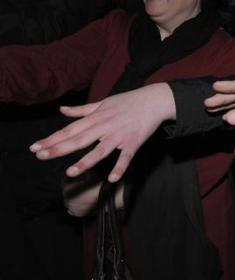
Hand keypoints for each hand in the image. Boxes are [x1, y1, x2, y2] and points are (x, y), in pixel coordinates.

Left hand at [29, 83, 175, 181]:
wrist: (154, 101)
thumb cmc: (127, 102)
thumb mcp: (102, 103)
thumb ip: (81, 110)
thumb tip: (62, 110)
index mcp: (96, 118)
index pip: (69, 130)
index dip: (52, 138)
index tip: (35, 147)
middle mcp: (105, 127)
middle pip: (79, 140)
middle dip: (59, 148)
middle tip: (41, 156)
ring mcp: (119, 136)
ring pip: (100, 151)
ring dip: (86, 162)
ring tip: (71, 172)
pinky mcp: (134, 143)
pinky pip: (126, 157)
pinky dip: (120, 167)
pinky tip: (112, 179)